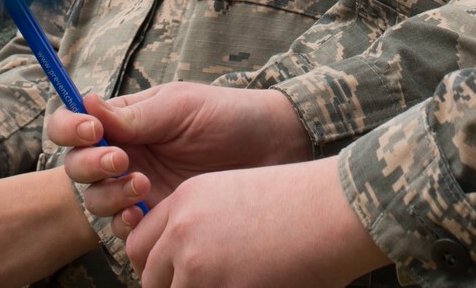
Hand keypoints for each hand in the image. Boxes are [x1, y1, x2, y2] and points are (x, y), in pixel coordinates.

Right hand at [44, 83, 311, 218]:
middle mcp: (125, 155)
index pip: (74, 124)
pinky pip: (124, 230)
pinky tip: (143, 213)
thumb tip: (84, 101)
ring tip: (143, 185)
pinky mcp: (157, 218)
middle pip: (77, 166)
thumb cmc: (228, 116)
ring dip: (109, 195)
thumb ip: (133, 114)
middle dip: (89, 164)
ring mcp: (138, 189)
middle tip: (121, 160)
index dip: (70, 128)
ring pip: (96, 200)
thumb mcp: (180, 107)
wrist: (274, 149)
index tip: (92, 130)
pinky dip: (125, 223)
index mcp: (125, 121)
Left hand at [121, 160, 387, 287]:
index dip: (155, 267)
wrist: (335, 210)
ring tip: (231, 282)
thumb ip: (199, 224)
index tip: (175, 276)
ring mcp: (200, 264)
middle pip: (148, 278)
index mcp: (185, 200)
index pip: (139, 246)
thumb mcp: (235, 196)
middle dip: (168, 287)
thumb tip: (185, 261)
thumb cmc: (299, 204)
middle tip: (202, 285)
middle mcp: (184, 231)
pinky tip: (251, 284)